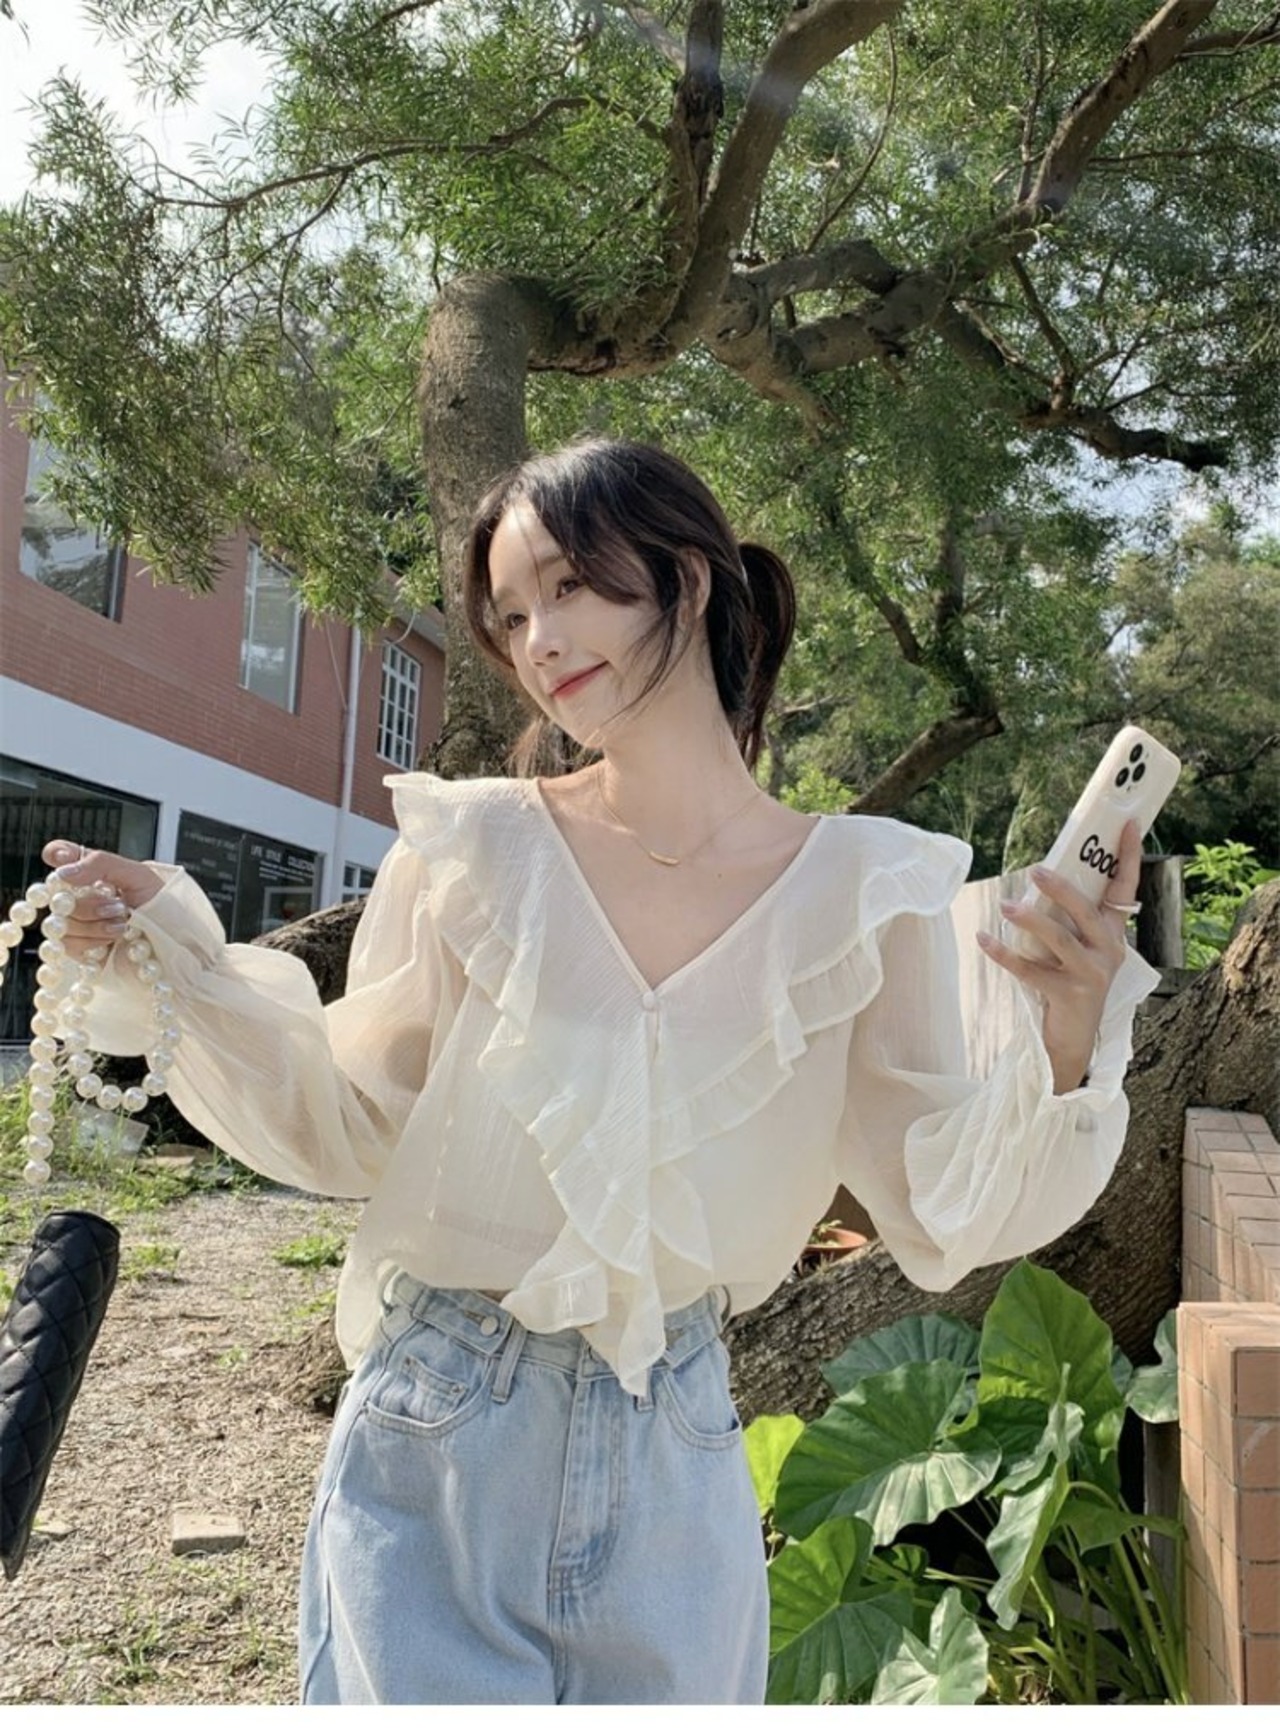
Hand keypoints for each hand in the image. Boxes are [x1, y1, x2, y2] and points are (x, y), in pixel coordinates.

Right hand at [38, 841, 164, 961]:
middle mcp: (83, 896)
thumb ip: (100, 864)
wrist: (176, 943)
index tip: (62, 858)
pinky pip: (68, 944)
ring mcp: (80, 923)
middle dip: (88, 903)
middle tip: (118, 907)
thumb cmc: (163, 907)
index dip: (58, 854)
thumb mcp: (138, 875)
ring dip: (93, 923)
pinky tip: (113, 940)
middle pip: (57, 894)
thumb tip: (63, 872)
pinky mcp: (81, 949)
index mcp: (95, 873)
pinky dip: (91, 941)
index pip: (63, 855)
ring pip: (61, 921)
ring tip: (122, 925)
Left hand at [976, 820, 1140, 1092]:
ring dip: (1030, 920)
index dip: (1127, 855)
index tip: (1128, 823)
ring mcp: (1092, 974)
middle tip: (1036, 871)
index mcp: (1113, 934)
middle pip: (1087, 911)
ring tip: (1005, 906)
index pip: (1125, 888)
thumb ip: (1071, 917)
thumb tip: (1047, 874)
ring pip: (1060, 939)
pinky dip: (1004, 955)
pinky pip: (1031, 971)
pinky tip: (985, 940)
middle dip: (1062, 889)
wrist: (1074, 1039)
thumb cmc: (1072, 982)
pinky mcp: (1069, 995)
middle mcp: (1109, 951)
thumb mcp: (1080, 947)